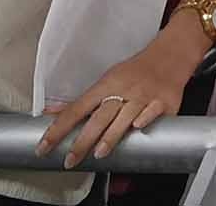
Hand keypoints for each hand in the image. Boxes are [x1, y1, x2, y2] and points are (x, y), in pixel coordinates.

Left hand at [35, 27, 196, 166]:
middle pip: (99, 117)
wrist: (171, 54)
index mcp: (106, 85)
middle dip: (83, 140)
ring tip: (99, 153)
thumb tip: (51, 112)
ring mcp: (144, 95)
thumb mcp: (108, 80)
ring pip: (124, 117)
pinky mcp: (164, 101)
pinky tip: (137, 128)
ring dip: (111, 135)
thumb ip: (83, 100)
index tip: (44, 146)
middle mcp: (124, 90)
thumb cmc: (137, 70)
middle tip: (70, 159)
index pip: (76, 109)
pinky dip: (145, 119)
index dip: (58, 128)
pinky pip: (152, 112)